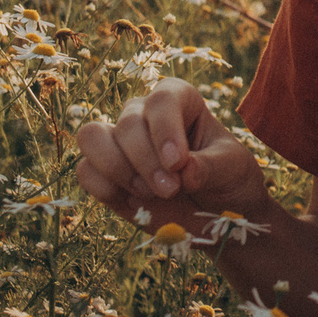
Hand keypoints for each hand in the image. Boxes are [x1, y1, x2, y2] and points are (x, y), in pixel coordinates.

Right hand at [74, 80, 271, 233]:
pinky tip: (133, 202)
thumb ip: (211, 166)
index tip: (178, 164)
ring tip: (149, 194)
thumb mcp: (232, 169)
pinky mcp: (105, 173)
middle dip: (146, 162)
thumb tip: (184, 170)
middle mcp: (144, 114)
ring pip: (91, 136)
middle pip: (127, 123)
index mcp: (180, 100)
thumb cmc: (228, 179)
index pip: (162, 100)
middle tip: (171, 191)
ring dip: (118, 169)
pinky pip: (85, 170)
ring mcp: (121, 143)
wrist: (218, 216)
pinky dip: (103, 187)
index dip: (165, 130)